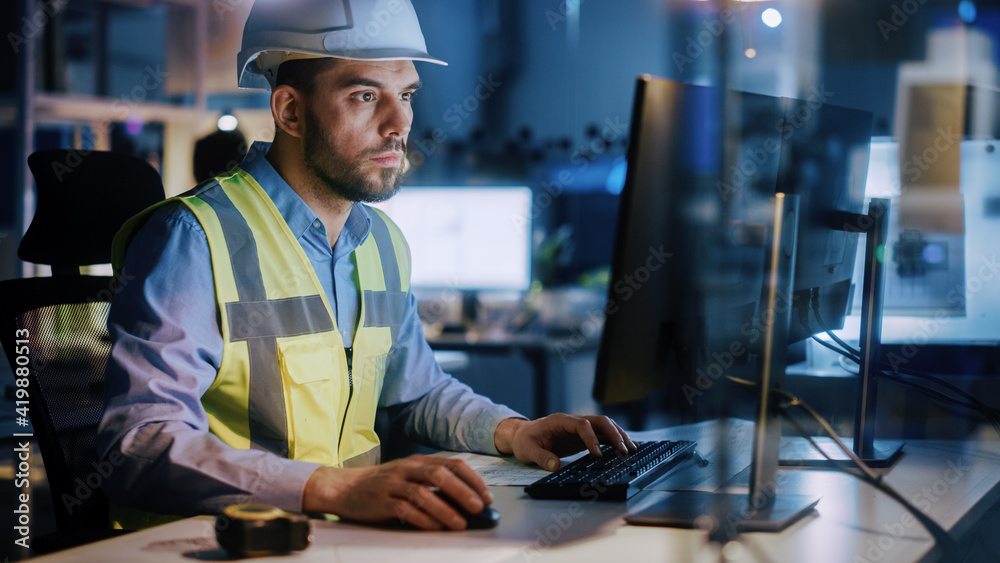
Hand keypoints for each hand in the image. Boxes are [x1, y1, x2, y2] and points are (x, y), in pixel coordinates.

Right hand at [302, 455, 492, 530]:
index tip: (487, 497)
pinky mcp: (381, 501)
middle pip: (440, 475)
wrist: (344, 487)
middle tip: (478, 508)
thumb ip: (433, 483)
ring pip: (423, 493)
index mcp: (418, 461)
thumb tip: (466, 500)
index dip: (473, 480)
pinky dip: (422, 519)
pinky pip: (405, 510)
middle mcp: (407, 468)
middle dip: (463, 492)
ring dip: (445, 510)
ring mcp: (393, 484)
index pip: (452, 464)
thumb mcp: (409, 475)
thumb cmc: (383, 484)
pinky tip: (434, 528)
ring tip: (460, 524)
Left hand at [494, 414, 636, 470]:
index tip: (597, 455)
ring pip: (605, 425)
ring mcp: (580, 427)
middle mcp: (573, 421)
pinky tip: (626, 447)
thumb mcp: (527, 450)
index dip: (592, 438)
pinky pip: (603, 434)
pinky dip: (616, 439)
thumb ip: (541, 457)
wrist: (523, 434)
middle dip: (614, 434)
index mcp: (560, 421)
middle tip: (624, 451)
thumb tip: (555, 465)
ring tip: (631, 450)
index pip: (582, 424)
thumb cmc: (525, 440)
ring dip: (619, 435)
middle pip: (600, 421)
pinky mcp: (584, 435)